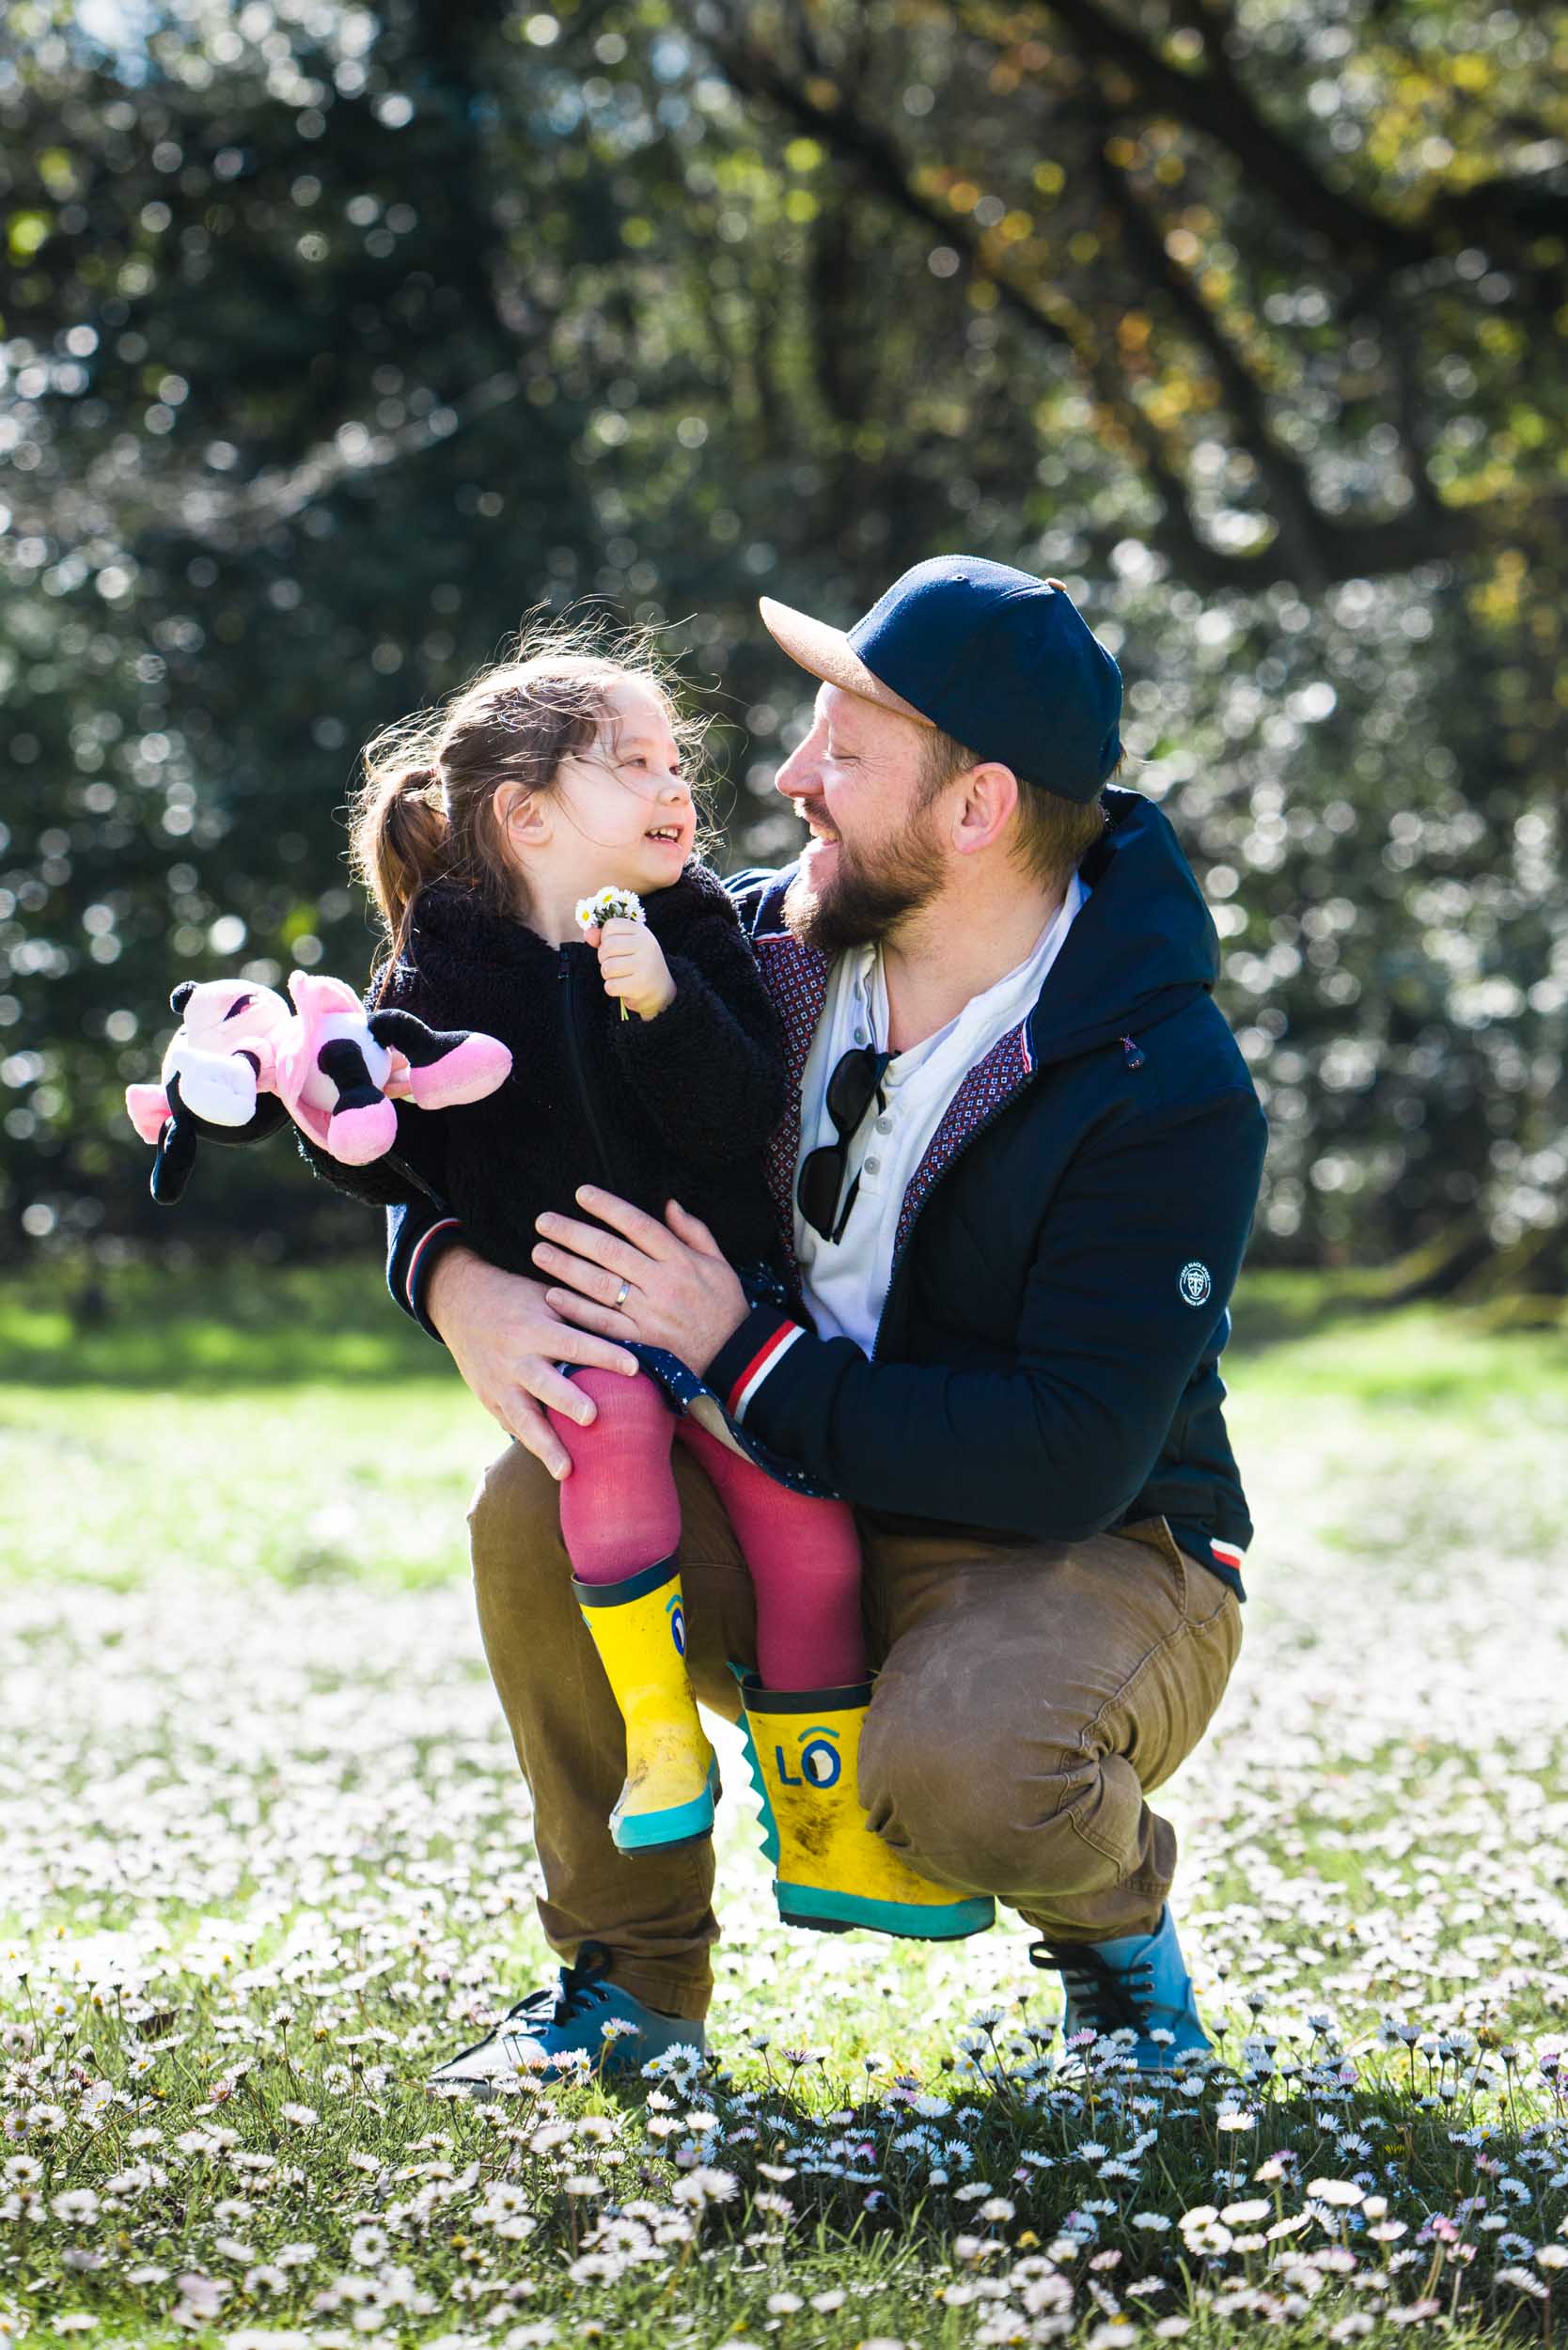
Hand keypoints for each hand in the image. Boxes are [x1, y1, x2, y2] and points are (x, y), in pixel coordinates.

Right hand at [424, 1246, 639, 1480]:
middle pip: (543, 1383)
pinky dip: (531, 1445)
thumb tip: (631, 1329)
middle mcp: (514, 1357)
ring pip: (522, 1417)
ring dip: (545, 1446)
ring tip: (566, 1472)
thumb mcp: (547, 1296)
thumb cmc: (519, 1298)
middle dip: (567, 1401)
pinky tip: (553, 1465)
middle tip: (592, 1418)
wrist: (462, 1303)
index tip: (634, 1368)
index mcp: (534, 1327)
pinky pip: (512, 1426)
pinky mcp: (489, 1400)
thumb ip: (580, 1314)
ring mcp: (498, 1383)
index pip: (574, 1343)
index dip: (603, 1355)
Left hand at [533, 1187, 749, 1369]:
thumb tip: (669, 1203)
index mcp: (681, 1260)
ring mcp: (650, 1314)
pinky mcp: (640, 1342)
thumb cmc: (726, 1307)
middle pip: (611, 1252)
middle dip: (573, 1234)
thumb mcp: (719, 1263)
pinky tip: (552, 1295)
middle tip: (544, 1221)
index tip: (580, 1193)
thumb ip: (694, 1231)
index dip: (608, 1207)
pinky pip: (602, 1323)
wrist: (736, 1359)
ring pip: (601, 1285)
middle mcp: (663, 1284)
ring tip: (540, 1252)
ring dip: (566, 1267)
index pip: (639, 1225)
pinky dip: (576, 1310)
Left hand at [587, 917, 674, 1020]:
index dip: (605, 938)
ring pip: (608, 968)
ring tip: (619, 976)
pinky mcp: (641, 985)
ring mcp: (645, 965)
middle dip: (604, 958)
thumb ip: (605, 937)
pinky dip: (612, 988)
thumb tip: (587, 934)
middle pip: (607, 947)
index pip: (610, 926)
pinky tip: (623, 987)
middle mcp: (646, 945)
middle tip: (614, 964)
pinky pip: (611, 986)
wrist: (661, 989)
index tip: (615, 948)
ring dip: (607, 975)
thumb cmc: (638, 963)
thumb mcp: (626, 944)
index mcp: (642, 931)